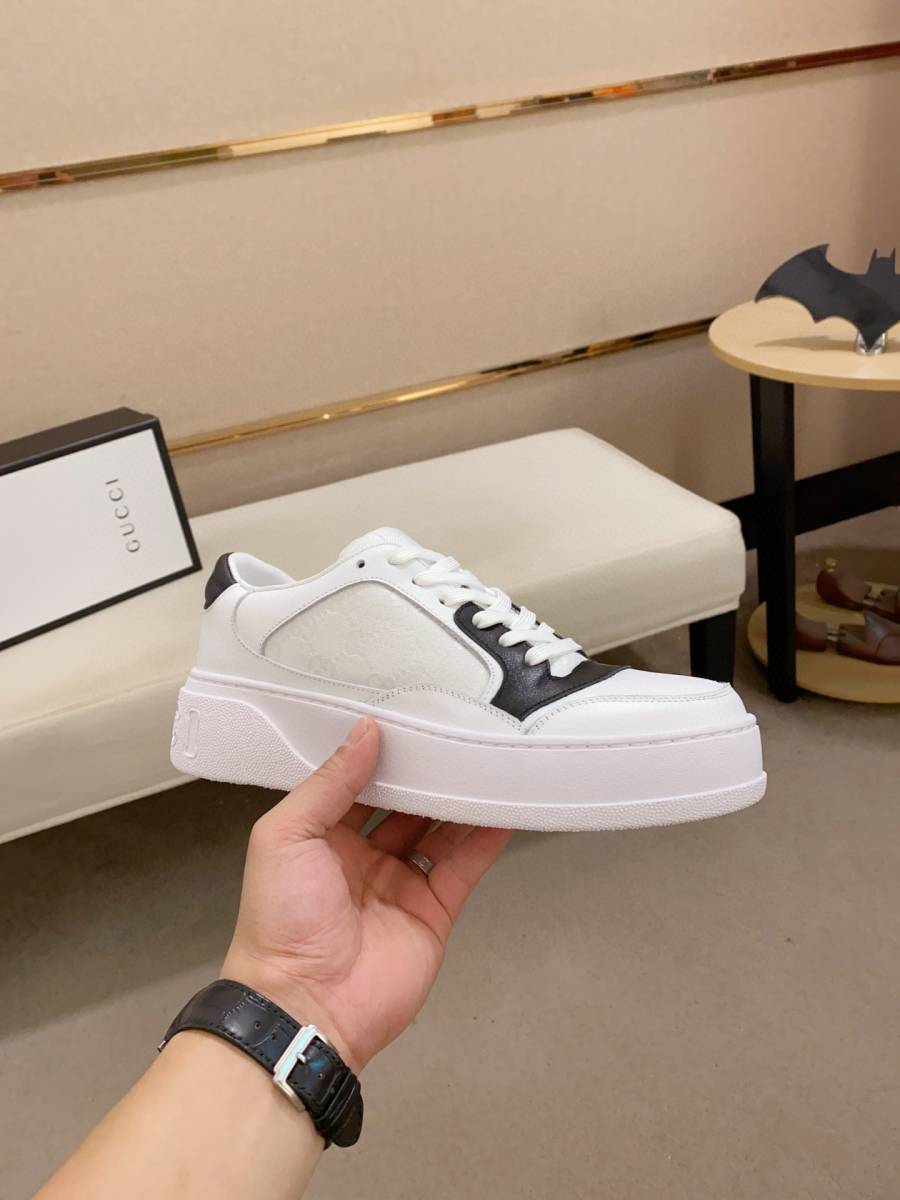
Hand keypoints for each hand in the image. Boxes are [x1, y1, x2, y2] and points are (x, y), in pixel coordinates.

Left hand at [222, 718, 509, 1071]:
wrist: (306, 1006)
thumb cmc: (282, 916)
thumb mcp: (286, 836)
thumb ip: (329, 783)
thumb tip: (366, 730)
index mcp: (321, 837)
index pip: (358, 784)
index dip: (382, 755)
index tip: (410, 718)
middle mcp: (363, 857)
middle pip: (405, 805)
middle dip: (427, 774)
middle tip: (457, 732)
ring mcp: (401, 884)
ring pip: (439, 831)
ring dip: (460, 800)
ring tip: (487, 759)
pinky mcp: (434, 911)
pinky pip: (463, 867)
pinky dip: (484, 838)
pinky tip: (503, 807)